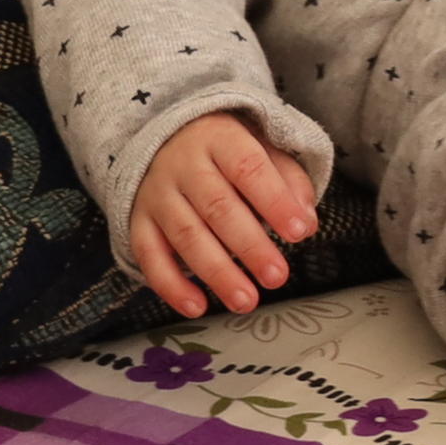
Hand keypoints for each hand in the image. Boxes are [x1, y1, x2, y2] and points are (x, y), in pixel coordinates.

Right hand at [127, 109, 318, 316]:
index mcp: (220, 138)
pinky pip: (150, 256)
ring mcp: (157, 193)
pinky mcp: (138, 220)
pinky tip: (198, 306)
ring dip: (217, 273)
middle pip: (218, 207)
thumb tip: (307, 222)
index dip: (275, 201)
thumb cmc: (226, 151)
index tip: (299, 232)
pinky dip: (172, 285)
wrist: (164, 139)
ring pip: (186, 236)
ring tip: (246, 301)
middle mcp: (183, 164)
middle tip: (277, 277)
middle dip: (250, 246)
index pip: (249, 168)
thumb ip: (289, 181)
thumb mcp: (261, 149)